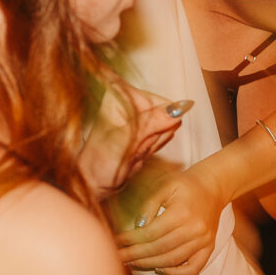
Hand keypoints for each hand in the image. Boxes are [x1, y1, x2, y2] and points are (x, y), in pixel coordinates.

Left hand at [79, 80, 187, 200]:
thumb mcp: (125, 140)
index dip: (155, 123)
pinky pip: (165, 134)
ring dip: (153, 142)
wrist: (96, 179)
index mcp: (119, 94)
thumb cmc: (101, 160)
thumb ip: (152, 122)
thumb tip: (179, 108)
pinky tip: (137, 151)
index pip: (159, 102)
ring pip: (168, 124)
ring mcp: (139, 113)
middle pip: (167, 113)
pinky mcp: (145, 125)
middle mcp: (130, 99)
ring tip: (133, 149)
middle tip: (133, 146)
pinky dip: (154, 146)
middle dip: (154, 135)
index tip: (135, 135)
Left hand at [115, 161, 222, 274]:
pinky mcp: (209, 247)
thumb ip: (149, 204)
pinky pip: (194, 268)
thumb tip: (138, 226)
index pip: (151, 233)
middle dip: (136, 254)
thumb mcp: (164, 185)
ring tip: (131, 262)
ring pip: (173, 260)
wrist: (212, 186)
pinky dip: (177, 273)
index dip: (131, 239)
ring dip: (150, 263)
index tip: (115, 242)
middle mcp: (194, 230)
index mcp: (181, 213)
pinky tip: (160, 269)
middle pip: (160, 249)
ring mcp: (203, 241)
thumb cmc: (183, 184)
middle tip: (118, 257)